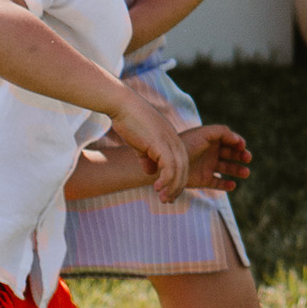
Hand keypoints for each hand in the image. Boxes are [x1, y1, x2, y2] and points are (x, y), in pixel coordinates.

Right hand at [111, 84, 191, 200]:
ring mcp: (170, 141)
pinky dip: (166, 179)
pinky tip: (157, 187)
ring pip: (178, 170)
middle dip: (177, 187)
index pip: (182, 164)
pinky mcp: (161, 143)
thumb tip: (150, 173)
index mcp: (172, 140)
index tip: (170, 194)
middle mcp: (175, 141)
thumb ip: (147, 157)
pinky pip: (169, 166)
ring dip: (172, 187)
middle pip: (183, 169)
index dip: (177, 181)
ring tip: (164, 199)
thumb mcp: (141, 143)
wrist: (123, 106)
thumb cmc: (129, 122)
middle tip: (168, 201)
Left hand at [186, 123, 249, 189]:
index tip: (242, 146)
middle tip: (248, 158)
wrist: (167, 162)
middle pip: (231, 154)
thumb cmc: (186, 144)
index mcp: (211, 140)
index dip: (238, 143)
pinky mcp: (203, 180)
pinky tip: (232, 185)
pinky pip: (218, 183)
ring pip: (228, 169)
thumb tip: (238, 140)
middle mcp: (211, 153)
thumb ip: (222, 132)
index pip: (229, 141)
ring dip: (238, 170)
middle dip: (241, 156)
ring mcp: (208, 166)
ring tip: (245, 173)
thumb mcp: (204, 134)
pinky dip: (226, 185)